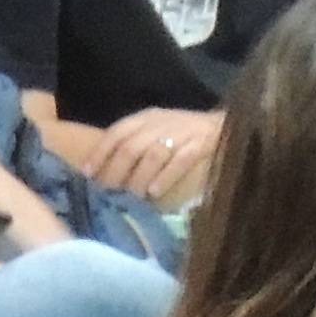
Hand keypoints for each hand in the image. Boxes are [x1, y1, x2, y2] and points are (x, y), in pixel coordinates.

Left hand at [71, 106, 223, 200]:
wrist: (227, 127)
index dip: (100, 153)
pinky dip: (166, 176)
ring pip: (153, 154)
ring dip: (138, 177)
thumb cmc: (185, 136)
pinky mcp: (200, 144)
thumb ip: (134, 147)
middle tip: (107, 193)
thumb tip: (104, 174)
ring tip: (130, 198)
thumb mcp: (156, 133)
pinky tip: (155, 192)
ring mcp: (181, 132)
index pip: (117, 133)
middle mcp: (161, 122)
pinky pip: (180, 160)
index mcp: (146, 118)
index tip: (87, 175)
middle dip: (116, 171)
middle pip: (131, 146)